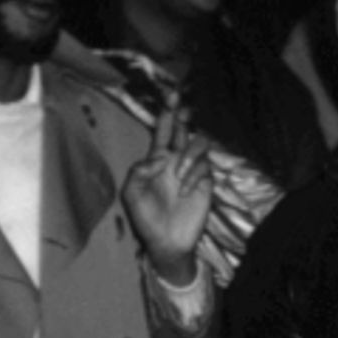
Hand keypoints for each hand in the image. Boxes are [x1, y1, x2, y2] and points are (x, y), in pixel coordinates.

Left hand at [121, 92, 212, 281]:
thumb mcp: (131, 193)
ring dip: (189, 155)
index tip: (170, 96)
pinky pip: (205, 167)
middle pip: (183, 130)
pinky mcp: (205, 183)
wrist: (166, 242)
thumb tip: (160, 157)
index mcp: (157, 160)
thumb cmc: (146, 218)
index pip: (163, 132)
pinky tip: (185, 189)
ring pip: (198, 145)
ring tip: (179, 174)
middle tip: (182, 105)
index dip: (166, 114)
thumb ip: (139, 170)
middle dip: (183, 116)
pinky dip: (194, 175)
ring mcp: (192, 171)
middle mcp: (176, 161)